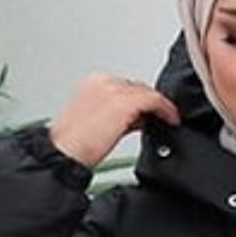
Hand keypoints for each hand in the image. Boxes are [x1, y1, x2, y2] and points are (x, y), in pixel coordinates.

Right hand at [48, 73, 180, 167]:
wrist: (65, 154)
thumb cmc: (74, 146)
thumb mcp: (95, 124)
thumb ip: (115, 116)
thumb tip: (136, 120)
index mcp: (92, 84)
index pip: (123, 86)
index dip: (138, 101)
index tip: (148, 114)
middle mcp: (102, 82)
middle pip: (135, 87)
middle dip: (148, 102)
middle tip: (160, 117)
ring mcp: (113, 90)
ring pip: (146, 92)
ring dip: (158, 105)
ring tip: (167, 118)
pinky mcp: (124, 103)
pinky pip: (154, 100)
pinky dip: (165, 109)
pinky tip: (171, 119)